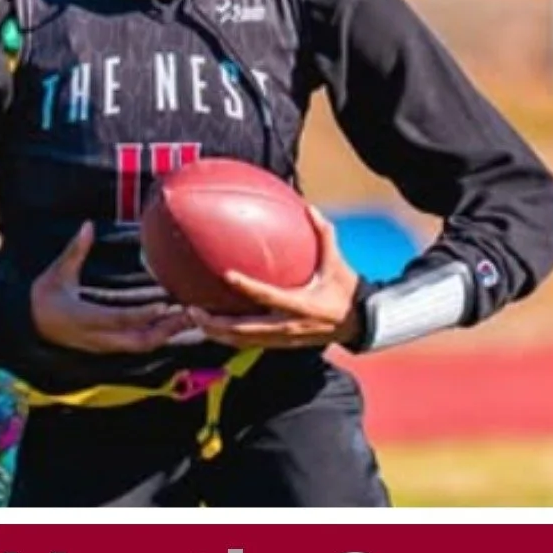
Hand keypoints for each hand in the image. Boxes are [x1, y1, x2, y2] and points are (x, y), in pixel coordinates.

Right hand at [31, 222, 191, 353]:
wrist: (28, 326)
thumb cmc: (43, 297)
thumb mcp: (56, 273)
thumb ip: (74, 251)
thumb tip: (87, 225)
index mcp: (83, 318)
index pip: (118, 319)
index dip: (142, 314)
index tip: (164, 304)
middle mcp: (97, 336)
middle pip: (138, 340)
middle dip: (166, 329)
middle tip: (191, 312)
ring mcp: (104, 344)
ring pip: (141, 345)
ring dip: (167, 334)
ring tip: (191, 317)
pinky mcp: (108, 346)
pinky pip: (138, 345)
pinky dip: (158, 336)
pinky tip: (175, 325)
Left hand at [188, 208, 362, 350]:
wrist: (358, 324)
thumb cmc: (345, 290)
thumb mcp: (337, 263)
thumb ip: (324, 235)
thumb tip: (309, 208)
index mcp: (301, 304)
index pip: (268, 295)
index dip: (247, 286)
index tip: (227, 274)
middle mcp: (288, 325)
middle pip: (245, 330)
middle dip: (217, 324)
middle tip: (194, 310)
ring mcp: (282, 338)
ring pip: (243, 341)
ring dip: (217, 333)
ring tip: (195, 320)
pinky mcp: (280, 344)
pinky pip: (249, 343)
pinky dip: (229, 336)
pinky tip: (213, 326)